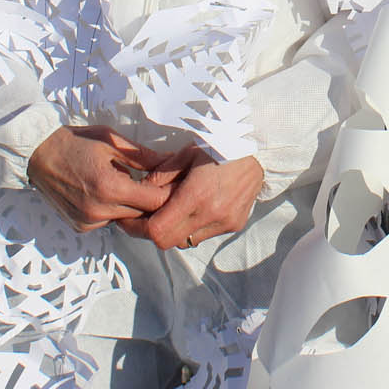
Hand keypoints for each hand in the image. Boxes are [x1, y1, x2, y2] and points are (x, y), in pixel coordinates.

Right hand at [27, 125, 181, 232]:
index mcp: (110, 188)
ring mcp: (88, 221)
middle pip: (143, 214)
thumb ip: (144, 156)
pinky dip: (116, 211)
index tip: (177, 183)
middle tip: (159, 183)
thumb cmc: (75, 142)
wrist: (37, 154)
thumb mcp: (112, 141)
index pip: (154, 201)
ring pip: (127, 220)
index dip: (169, 192)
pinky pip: (109, 222)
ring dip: (134, 207)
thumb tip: (171, 163)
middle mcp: (99, 211)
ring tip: (133, 185)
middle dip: (154, 200)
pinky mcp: (80, 226)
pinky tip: (112, 194)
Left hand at [143, 151, 264, 250]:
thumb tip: (140, 192)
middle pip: (167, 242)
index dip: (137, 228)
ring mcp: (225, 222)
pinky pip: (203, 236)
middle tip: (144, 217)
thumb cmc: (220, 146)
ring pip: (185, 241)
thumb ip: (161, 175)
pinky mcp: (235, 225)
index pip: (157, 230)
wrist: (259, 150)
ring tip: (171, 210)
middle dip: (152, 232)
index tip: (128, 218)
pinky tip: (194, 209)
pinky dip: (192, 227)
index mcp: (197, 194)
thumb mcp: (186, 153)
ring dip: (174, 230)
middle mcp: (212, 214)